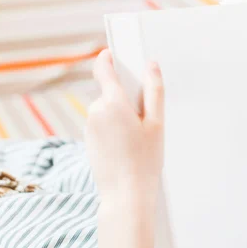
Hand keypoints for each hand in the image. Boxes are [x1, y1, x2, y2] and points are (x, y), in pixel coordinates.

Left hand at [86, 49, 164, 206]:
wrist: (125, 194)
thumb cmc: (144, 162)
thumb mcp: (157, 124)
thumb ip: (154, 91)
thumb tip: (152, 66)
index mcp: (112, 103)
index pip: (103, 68)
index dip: (108, 57)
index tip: (114, 53)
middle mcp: (96, 111)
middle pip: (111, 92)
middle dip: (126, 98)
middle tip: (145, 118)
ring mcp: (90, 126)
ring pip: (108, 110)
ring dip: (122, 115)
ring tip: (138, 138)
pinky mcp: (89, 140)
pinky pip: (104, 125)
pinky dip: (115, 129)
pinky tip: (128, 147)